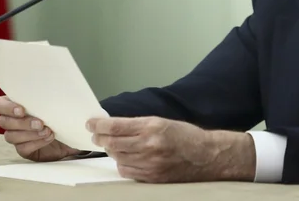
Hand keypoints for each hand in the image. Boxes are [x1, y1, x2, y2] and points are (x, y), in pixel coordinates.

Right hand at [0, 96, 80, 161]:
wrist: (71, 133)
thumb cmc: (60, 114)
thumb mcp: (55, 102)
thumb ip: (47, 97)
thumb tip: (54, 89)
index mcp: (15, 105)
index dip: (6, 108)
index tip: (21, 110)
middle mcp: (12, 121)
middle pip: (4, 122)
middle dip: (22, 123)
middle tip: (40, 123)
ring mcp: (17, 136)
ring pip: (11, 136)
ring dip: (30, 134)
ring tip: (47, 131)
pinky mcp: (24, 149)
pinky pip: (23, 148)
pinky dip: (36, 143)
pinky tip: (48, 138)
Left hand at [86, 116, 255, 182]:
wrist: (206, 156)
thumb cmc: (186, 136)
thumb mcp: (162, 122)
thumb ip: (138, 125)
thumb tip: (113, 127)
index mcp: (152, 126)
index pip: (116, 126)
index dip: (99, 125)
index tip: (91, 123)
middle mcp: (150, 145)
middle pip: (112, 143)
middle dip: (100, 138)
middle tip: (96, 134)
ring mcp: (150, 163)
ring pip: (117, 158)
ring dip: (111, 151)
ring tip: (111, 145)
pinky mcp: (151, 177)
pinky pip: (126, 170)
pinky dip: (122, 163)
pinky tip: (126, 158)